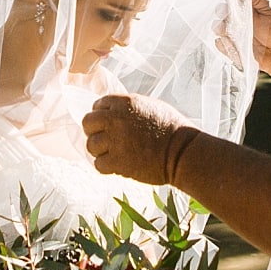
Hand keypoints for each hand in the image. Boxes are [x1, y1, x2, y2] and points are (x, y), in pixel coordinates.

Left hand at [82, 94, 198, 185]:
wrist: (183, 152)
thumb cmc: (172, 129)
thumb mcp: (150, 106)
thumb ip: (129, 108)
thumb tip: (113, 111)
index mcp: (124, 102)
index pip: (97, 105)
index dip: (102, 116)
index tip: (109, 125)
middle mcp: (116, 119)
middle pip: (88, 123)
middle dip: (94, 131)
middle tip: (106, 140)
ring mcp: (115, 140)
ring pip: (91, 145)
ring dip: (100, 151)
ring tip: (114, 154)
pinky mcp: (117, 161)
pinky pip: (98, 164)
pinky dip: (106, 167)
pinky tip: (118, 165)